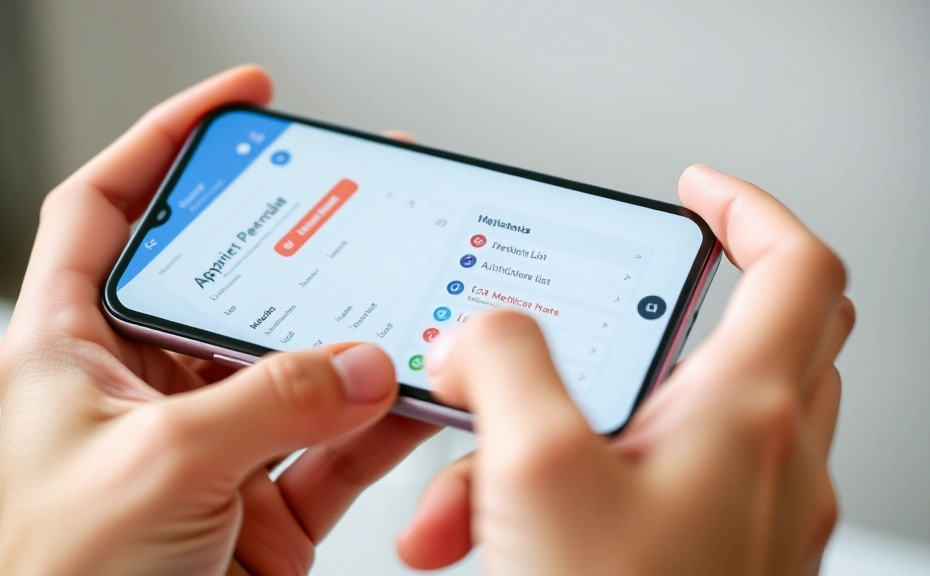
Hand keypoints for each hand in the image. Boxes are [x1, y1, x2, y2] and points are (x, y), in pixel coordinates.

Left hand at [0, 66, 435, 575]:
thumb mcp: (160, 467)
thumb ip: (268, 402)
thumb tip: (359, 364)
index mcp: (73, 353)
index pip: (107, 209)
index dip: (166, 142)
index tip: (239, 106)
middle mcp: (144, 386)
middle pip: (226, 281)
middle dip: (294, 240)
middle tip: (354, 196)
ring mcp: (213, 439)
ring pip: (296, 363)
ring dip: (354, 339)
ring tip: (406, 292)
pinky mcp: (265, 494)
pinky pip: (337, 440)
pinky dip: (382, 421)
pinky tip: (417, 393)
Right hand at [397, 165, 852, 575]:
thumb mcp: (536, 471)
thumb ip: (506, 365)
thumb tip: (486, 330)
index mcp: (750, 416)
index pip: (793, 266)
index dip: (746, 209)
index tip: (693, 190)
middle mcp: (768, 463)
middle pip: (730, 340)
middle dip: (631, 328)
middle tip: (578, 321)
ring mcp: (746, 516)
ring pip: (670, 424)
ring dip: (568, 429)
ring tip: (472, 480)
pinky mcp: (710, 557)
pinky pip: (648, 489)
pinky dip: (570, 486)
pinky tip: (490, 528)